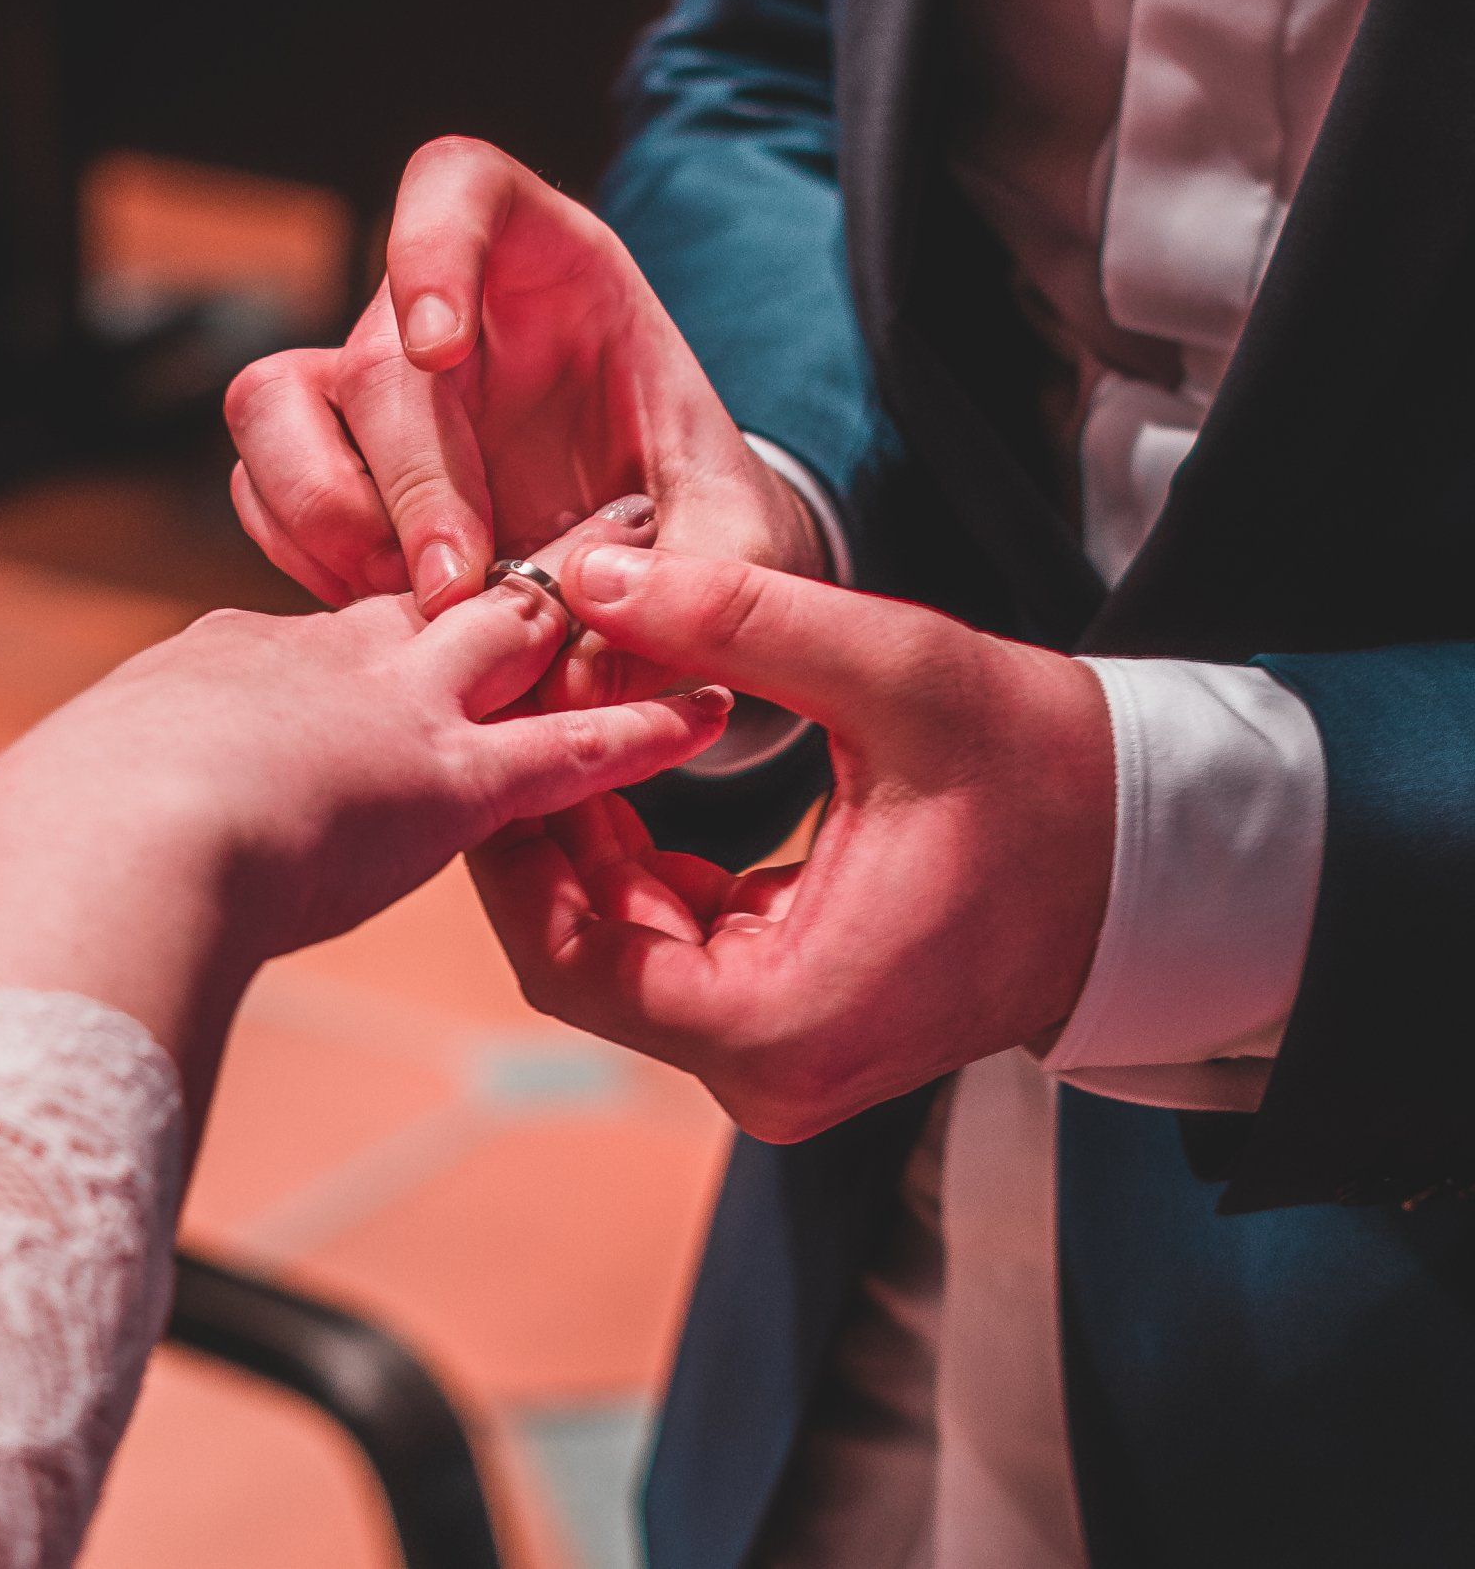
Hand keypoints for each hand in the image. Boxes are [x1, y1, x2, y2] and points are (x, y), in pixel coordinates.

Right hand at [0, 503, 730, 1105]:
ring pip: (513, 633)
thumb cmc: (42, 851)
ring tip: (656, 549)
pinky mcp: (442, 783)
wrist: (87, 856)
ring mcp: (388, 711)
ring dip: (590, 600)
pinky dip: (643, 727)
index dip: (377, 620)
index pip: (324, 632)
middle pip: (428, 589)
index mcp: (226, 668)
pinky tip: (711, 706)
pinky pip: (567, 747)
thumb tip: (57, 850)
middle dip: (499, 556)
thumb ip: (99, 812)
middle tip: (571, 517)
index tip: (413, 602)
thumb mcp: (62, 804)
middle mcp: (319, 663)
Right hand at [225, 138, 826, 691]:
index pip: (458, 185)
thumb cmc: (704, 514)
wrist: (671, 566)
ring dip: (331, 520)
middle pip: (373, 357)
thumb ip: (697, 577)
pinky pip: (264, 494)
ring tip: (422, 607)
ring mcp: (371, 384)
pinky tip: (389, 615)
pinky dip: (309, 563)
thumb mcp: (740, 534)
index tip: (440, 346)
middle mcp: (439, 310)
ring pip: (274, 409)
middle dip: (409, 485)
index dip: (431, 247)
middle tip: (456, 587)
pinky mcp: (331, 463)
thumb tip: (579, 639)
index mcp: (547, 261)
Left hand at [469, 545, 1114, 1140]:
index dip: (512, 843)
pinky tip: (627, 749)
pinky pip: (670, 939)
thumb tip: (591, 573)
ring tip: (565, 705)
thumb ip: (738, 621)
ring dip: (585, 830)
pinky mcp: (788, 1016)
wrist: (1149, 852)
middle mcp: (768, 1069)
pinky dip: (637, 851)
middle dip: (542, 823)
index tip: (492, 730)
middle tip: (516, 700)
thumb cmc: (1046, 771)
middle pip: (584, 954)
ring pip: (619, 945)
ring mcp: (777, 1051)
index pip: (571, 957)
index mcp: (781, 1023)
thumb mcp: (896, 673)